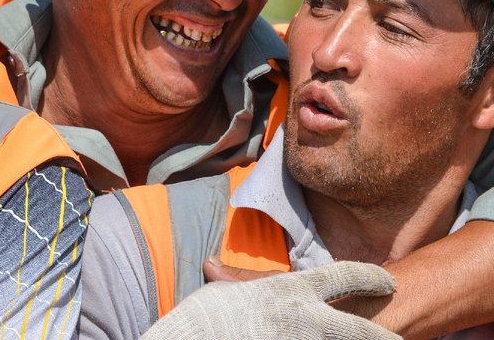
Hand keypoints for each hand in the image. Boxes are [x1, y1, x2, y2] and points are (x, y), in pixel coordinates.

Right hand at [141, 261, 399, 339]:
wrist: (198, 339)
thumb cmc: (206, 316)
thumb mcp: (223, 293)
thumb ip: (234, 283)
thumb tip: (213, 266)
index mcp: (293, 291)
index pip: (343, 278)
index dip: (368, 277)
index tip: (385, 280)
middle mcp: (309, 319)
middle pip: (362, 330)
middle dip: (385, 336)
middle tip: (400, 339)